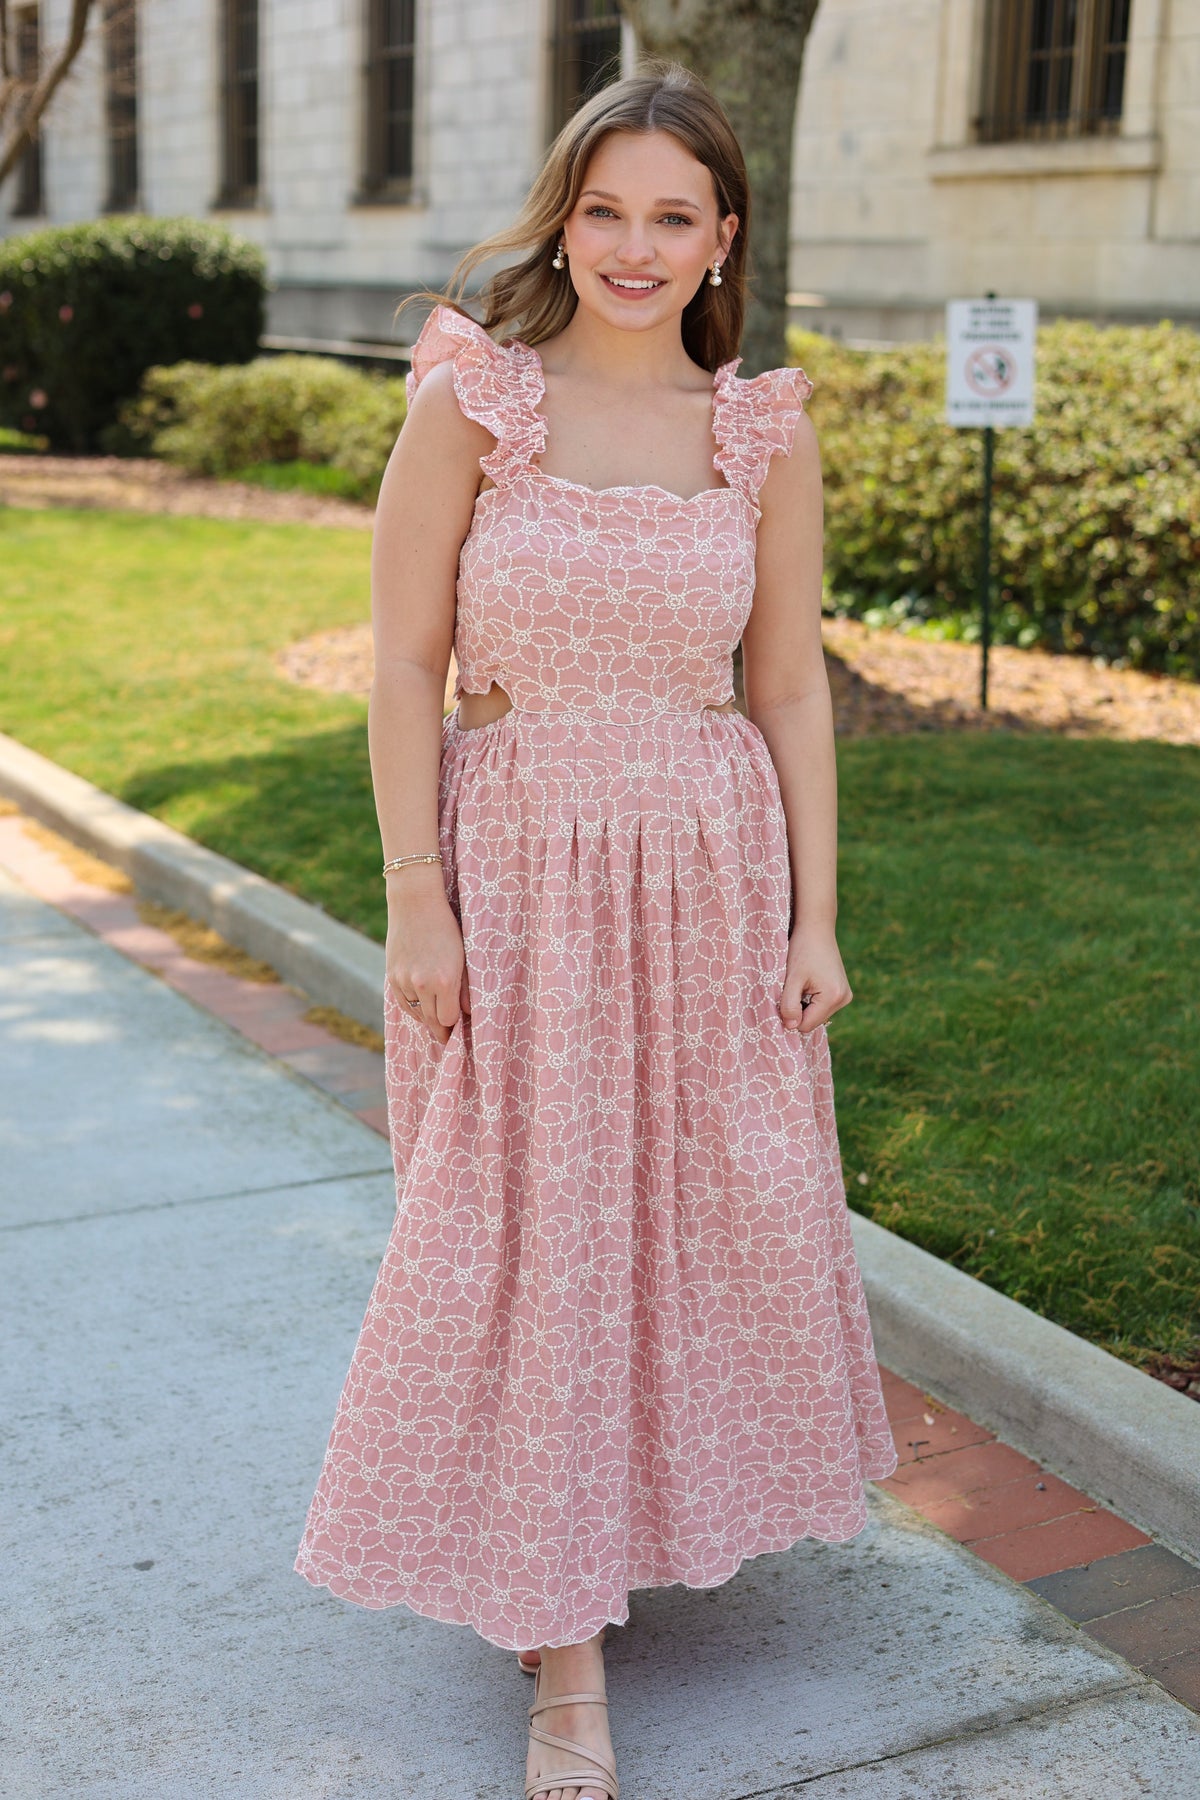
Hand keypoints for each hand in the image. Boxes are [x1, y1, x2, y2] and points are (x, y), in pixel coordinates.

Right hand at [386, 878, 471, 1045]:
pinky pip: (403, 1003)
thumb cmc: (446, 927)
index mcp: (444, 980)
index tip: (459, 1028)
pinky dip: (412, 1009)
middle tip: (448, 1037)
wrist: (415, 903)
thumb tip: (467, 1014)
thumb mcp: (463, 956)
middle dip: (441, 1030)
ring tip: (436, 1022)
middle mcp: (422, 984)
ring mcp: (404, 981)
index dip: (455, 1025)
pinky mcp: (391, 975)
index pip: (449, 1019)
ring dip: (427, 1019)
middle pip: (432, 1021)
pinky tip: (421, 1008)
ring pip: (416, 1014)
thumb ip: (465, 987)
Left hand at [779, 925, 852, 1034]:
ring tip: (802, 982)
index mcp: (833, 997)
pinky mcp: (843, 992)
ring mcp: (845, 996)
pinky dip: (812, 999)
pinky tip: (809, 982)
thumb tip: (790, 1027)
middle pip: (812, 1021)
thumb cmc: (802, 950)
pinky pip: (822, 1006)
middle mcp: (844, 999)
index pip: (806, 1025)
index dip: (790, 1015)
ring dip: (804, 1003)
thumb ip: (789, 1005)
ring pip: (817, 1014)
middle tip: (793, 986)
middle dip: (799, 1009)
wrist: (817, 929)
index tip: (784, 996)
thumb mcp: (791, 978)